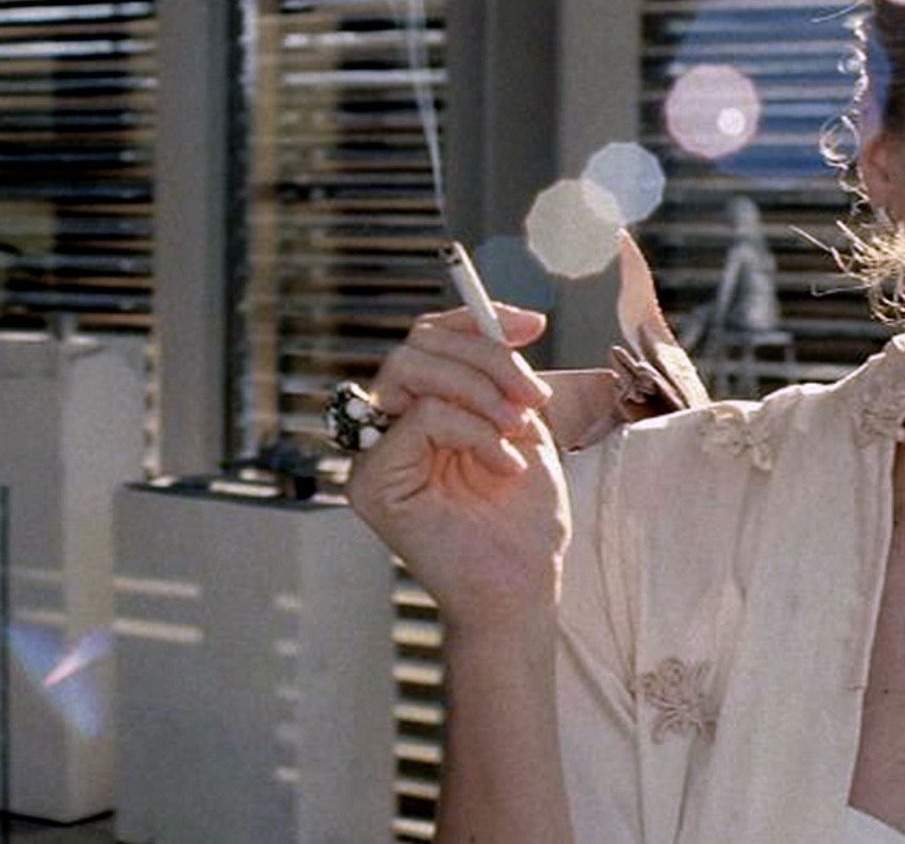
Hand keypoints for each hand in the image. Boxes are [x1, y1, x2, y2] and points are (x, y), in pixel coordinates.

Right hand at [345, 304, 566, 627]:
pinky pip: (420, 417)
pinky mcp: (371, 482)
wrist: (523, 585)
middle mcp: (390, 425)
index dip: (478, 319)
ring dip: (480, 389)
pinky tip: (501, 463)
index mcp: (423, 408)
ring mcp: (375, 452)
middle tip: (531, 397)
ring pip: (411, 368)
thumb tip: (512, 319)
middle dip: (487, 358)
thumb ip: (504, 375)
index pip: (431, 337)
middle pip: (419, 343)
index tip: (533, 324)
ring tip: (517, 430)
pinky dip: (471, 429)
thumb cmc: (525, 518)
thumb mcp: (523, 425)